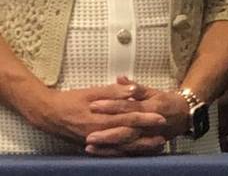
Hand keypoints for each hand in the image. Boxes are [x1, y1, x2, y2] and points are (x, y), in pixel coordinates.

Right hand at [23, 81, 165, 151]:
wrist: (49, 114)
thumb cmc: (71, 100)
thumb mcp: (93, 92)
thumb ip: (114, 91)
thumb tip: (133, 90)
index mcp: (101, 117)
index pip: (128, 118)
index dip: (146, 118)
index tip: (161, 118)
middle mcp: (99, 132)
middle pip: (128, 135)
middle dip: (146, 137)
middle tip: (163, 136)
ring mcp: (95, 141)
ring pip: (121, 147)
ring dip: (139, 147)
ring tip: (155, 146)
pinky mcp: (91, 146)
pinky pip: (111, 152)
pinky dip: (125, 152)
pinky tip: (135, 151)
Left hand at [86, 76, 188, 151]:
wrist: (186, 115)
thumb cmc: (167, 101)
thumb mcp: (153, 91)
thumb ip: (135, 87)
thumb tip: (120, 78)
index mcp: (152, 107)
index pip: (129, 107)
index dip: (112, 106)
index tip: (94, 105)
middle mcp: (150, 124)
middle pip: (127, 129)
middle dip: (107, 132)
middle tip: (88, 134)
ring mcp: (149, 137)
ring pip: (127, 143)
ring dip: (108, 145)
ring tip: (89, 144)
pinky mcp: (147, 146)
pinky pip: (129, 151)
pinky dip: (114, 152)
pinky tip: (99, 152)